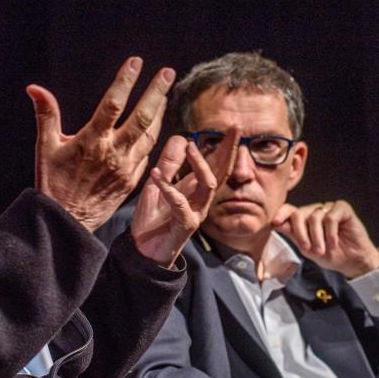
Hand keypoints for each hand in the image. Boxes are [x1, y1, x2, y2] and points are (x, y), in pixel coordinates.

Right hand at [29, 57, 171, 231]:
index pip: (112, 104)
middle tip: (168, 72)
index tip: (136, 62)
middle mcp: (113, 153)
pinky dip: (154, 137)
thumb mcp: (46, 147)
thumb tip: (35, 88)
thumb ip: (46, 115)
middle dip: (157, 92)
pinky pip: (148, 154)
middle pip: (142, 117)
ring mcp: (126, 167)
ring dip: (159, 113)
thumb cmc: (53, 182)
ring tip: (164, 94)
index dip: (125, 81)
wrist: (66, 220)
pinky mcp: (132, 180)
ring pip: (150, 135)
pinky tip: (156, 126)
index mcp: (92, 141)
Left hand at [130, 128, 239, 266]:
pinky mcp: (185, 224)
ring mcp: (196, 212)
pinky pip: (180, 203)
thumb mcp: (156, 185)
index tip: (234, 127)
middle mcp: (201, 200)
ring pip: (208, 185)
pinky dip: (167, 187)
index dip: (225, 146)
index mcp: (196, 190)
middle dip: (229, 150)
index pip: (216, 165)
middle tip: (236, 129)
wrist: (142, 250)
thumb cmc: (152, 220)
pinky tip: (156, 175)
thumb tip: (182, 138)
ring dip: (199, 164)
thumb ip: (169, 164)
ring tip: (189, 146)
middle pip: (222, 172)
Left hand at [272, 200, 378, 277]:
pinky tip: (333, 243)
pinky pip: (331, 217)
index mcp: (305, 219)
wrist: (352, 262)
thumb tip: (277, 224)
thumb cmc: (331, 255)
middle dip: (301, 234)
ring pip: (315, 217)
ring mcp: (329, 208)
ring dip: (318, 237)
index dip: (281, 214)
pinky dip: (331, 233)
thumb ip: (294, 235)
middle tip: (308, 250)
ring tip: (324, 250)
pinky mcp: (343, 209)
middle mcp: (316, 211)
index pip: (289, 210)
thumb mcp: (308, 248)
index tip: (275, 223)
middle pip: (299, 214)